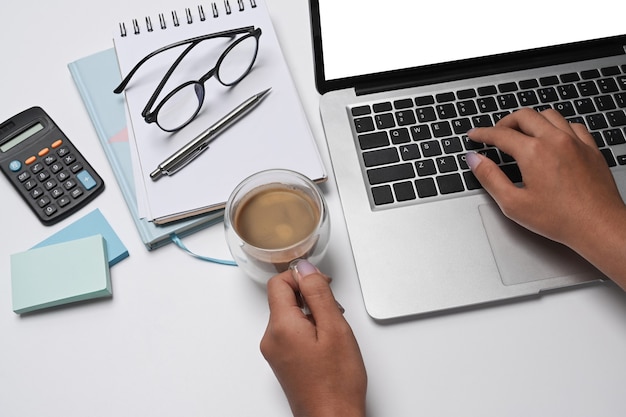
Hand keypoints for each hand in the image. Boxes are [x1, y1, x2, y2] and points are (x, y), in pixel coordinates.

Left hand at [260, 260, 366, 416]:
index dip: (302, 277)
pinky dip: (309, 329)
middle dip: (309, 296)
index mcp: (281, 327)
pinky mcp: (282, 361)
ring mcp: (275, 351)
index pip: (279, 283)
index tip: (322, 284)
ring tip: (333, 331)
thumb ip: (317, 294)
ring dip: (311, 313)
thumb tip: (305, 268)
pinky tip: (327, 343)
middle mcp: (271, 338)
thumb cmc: (337, 382)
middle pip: (283, 298)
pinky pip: (291, 332)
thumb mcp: (334, 328)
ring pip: (289, 315)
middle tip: (333, 310)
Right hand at [467, 108, 625, 286]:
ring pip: (549, 115)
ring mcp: (576, 142)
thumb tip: (475, 160)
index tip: (474, 135)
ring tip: (521, 132)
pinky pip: (572, 125)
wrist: (598, 226)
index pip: (500, 134)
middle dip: (505, 122)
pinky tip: (552, 137)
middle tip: (495, 133)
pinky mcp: (591, 148)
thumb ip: (490, 178)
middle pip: (524, 116)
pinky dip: (557, 126)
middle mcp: (555, 140)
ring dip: (531, 120)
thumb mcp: (513, 203)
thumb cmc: (560, 219)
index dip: (483, 133)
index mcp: (534, 152)